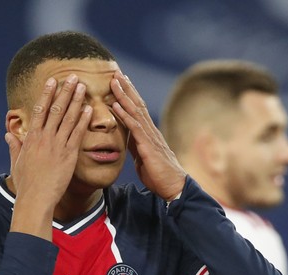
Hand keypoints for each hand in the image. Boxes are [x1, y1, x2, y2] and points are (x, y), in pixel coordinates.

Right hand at [5, 74, 92, 238]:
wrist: (36, 199)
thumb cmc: (26, 184)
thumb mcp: (16, 163)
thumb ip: (14, 146)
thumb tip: (8, 135)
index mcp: (31, 138)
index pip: (40, 110)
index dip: (47, 94)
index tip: (52, 81)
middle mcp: (44, 138)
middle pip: (56, 109)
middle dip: (65, 91)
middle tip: (73, 77)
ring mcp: (57, 146)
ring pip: (68, 118)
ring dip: (76, 100)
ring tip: (82, 86)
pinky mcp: (69, 155)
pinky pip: (77, 134)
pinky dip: (83, 120)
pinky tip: (89, 108)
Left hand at [110, 70, 185, 200]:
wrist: (173, 187)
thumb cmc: (159, 175)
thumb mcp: (142, 157)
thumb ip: (135, 145)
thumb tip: (127, 137)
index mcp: (149, 133)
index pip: (138, 110)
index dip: (129, 95)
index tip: (120, 82)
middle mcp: (150, 131)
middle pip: (137, 104)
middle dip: (126, 88)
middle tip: (116, 73)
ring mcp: (150, 137)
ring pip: (135, 111)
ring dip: (123, 95)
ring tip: (113, 82)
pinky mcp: (148, 146)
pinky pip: (134, 127)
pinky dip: (124, 115)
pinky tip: (115, 105)